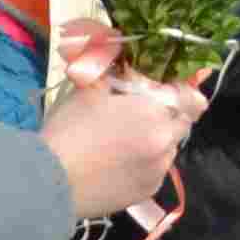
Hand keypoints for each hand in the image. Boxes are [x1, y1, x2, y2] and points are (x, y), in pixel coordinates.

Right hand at [41, 70, 204, 221]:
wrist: (48, 182)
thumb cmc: (69, 131)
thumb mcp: (87, 89)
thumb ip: (108, 66)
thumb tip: (113, 47)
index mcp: (156, 113)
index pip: (191, 99)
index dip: (181, 93)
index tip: (165, 92)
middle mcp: (166, 143)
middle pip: (180, 124)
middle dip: (166, 117)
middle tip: (138, 117)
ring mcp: (158, 171)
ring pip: (168, 150)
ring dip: (156, 142)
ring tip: (124, 143)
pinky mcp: (146, 193)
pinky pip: (155, 172)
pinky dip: (145, 166)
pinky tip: (120, 165)